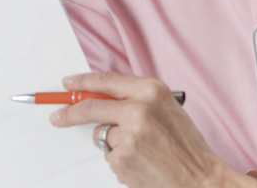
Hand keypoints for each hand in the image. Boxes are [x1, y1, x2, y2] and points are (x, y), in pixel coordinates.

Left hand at [49, 72, 256, 187]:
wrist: (199, 177)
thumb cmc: (186, 145)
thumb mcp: (167, 108)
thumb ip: (136, 99)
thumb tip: (102, 98)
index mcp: (151, 90)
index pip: (106, 80)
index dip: (82, 81)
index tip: (68, 84)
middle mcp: (138, 108)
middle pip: (90, 106)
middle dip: (70, 112)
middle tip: (58, 116)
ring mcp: (128, 135)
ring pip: (103, 134)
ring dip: (114, 142)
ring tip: (142, 150)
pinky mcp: (121, 158)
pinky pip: (109, 155)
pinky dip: (120, 159)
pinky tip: (141, 162)